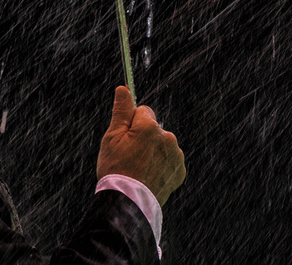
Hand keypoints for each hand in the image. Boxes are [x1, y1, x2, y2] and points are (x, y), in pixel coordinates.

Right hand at [96, 86, 186, 206]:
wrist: (128, 203)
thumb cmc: (116, 169)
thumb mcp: (112, 137)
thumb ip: (121, 111)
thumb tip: (123, 88)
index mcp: (150, 126)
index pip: (143, 111)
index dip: (131, 123)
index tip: (125, 138)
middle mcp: (168, 137)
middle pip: (153, 128)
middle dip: (143, 137)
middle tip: (129, 156)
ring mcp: (176, 155)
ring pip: (162, 144)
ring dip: (153, 151)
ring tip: (139, 168)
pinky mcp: (180, 170)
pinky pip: (169, 159)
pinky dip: (161, 165)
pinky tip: (149, 175)